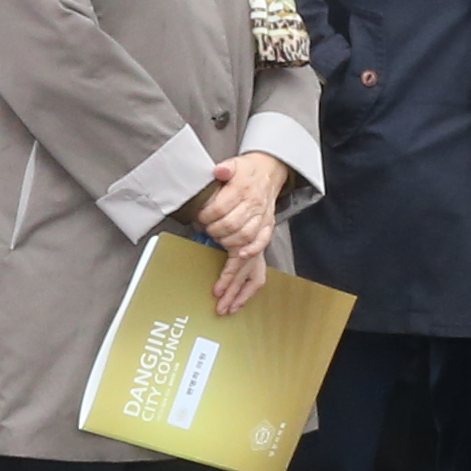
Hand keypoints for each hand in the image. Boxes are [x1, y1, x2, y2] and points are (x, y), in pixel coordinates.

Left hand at [193, 151, 293, 307]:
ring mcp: (260, 231)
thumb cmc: (248, 172)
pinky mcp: (262, 237)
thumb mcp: (235, 165)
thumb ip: (226, 169)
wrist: (269, 172)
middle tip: (217, 295)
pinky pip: (259, 264)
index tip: (201, 230)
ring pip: (252, 266)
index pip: (226, 219)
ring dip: (239, 287)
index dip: (211, 227)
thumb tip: (219, 171)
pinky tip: (240, 293)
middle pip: (242, 252)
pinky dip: (249, 280)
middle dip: (229, 277)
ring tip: (227, 305)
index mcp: (246, 199)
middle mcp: (255, 219)